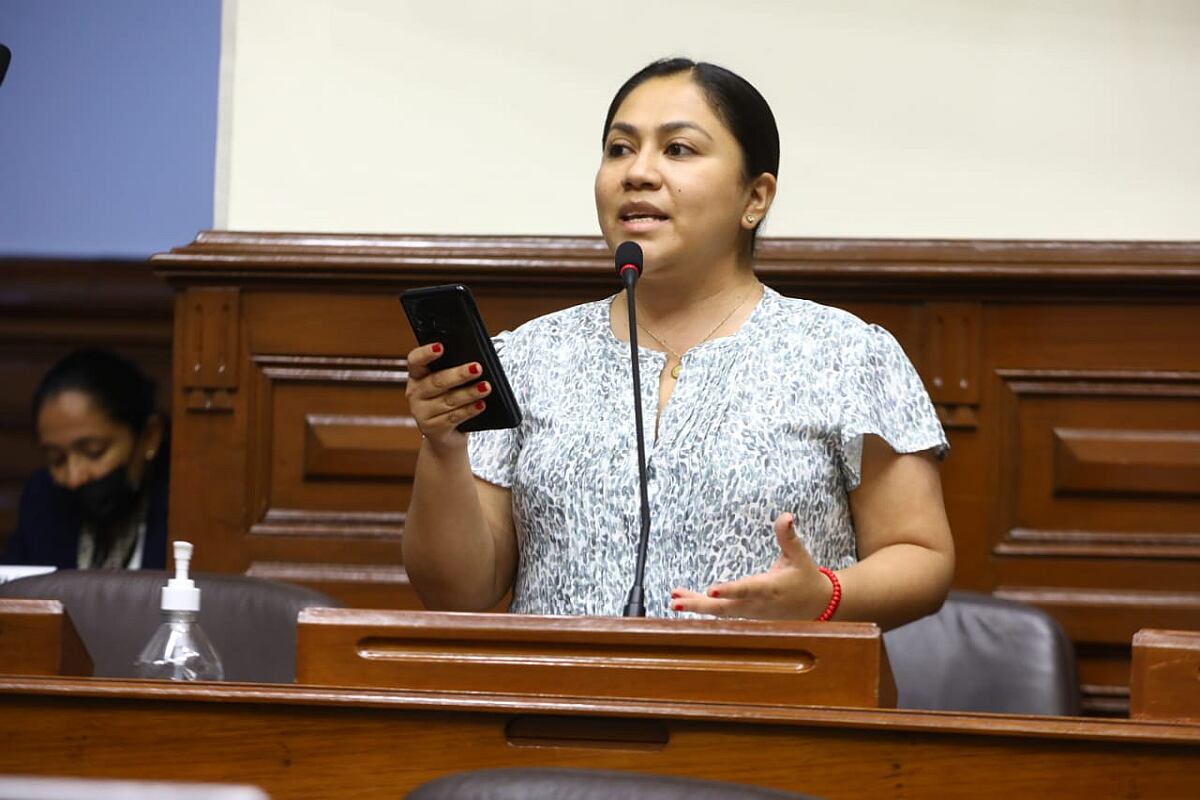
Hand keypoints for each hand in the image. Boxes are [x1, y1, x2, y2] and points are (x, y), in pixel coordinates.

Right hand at [405, 343, 491, 450]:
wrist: (445, 437)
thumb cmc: (450, 401)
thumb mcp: (449, 385)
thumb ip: (454, 371)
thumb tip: (475, 363)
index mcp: (417, 376)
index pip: (415, 360)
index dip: (426, 353)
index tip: (441, 346)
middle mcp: (415, 393)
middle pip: (437, 381)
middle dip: (459, 374)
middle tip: (477, 368)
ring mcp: (421, 412)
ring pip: (448, 400)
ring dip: (469, 393)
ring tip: (486, 387)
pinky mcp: (432, 429)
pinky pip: (454, 417)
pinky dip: (469, 410)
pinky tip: (481, 404)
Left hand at [670, 512, 833, 619]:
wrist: (816, 606)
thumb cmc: (805, 577)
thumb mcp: (799, 555)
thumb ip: (788, 536)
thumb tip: (786, 516)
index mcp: (770, 588)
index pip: (748, 589)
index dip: (730, 591)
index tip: (712, 590)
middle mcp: (757, 604)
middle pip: (726, 608)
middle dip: (700, 605)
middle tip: (677, 602)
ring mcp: (750, 613)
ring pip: (720, 612)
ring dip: (696, 606)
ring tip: (674, 599)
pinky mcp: (745, 614)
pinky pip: (721, 613)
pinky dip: (702, 606)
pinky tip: (683, 600)